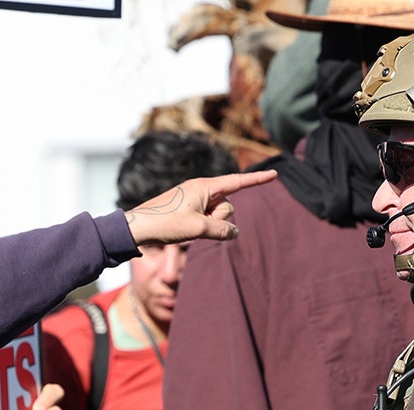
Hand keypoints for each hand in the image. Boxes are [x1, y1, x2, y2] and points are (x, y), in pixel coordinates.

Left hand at [124, 170, 276, 246]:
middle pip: (228, 205)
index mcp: (204, 186)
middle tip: (197, 224)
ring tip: (187, 227)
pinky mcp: (190, 208)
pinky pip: (207, 218)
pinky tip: (186, 229)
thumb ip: (222, 230)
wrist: (139, 227)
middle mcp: (202, 189)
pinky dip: (203, 226)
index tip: (275, 174)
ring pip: (218, 214)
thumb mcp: (198, 228)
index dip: (257, 180)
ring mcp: (195, 199)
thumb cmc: (165, 223)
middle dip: (220, 218)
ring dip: (210, 224)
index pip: (237, 182)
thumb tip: (234, 232)